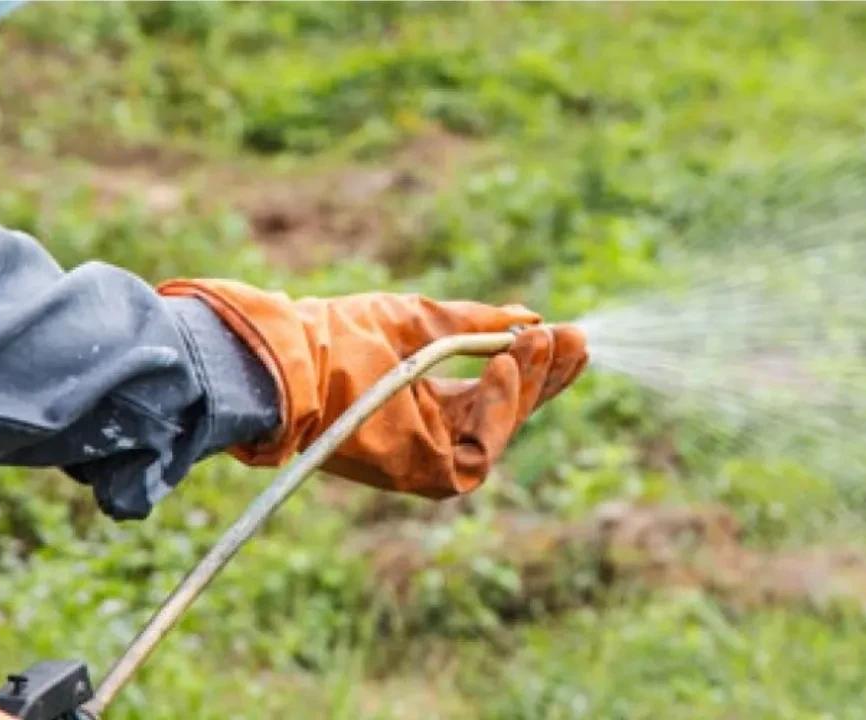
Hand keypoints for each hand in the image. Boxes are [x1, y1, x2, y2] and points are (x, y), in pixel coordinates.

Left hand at [158, 280, 587, 496]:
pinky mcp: (425, 475)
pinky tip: (505, 366)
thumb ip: (476, 326)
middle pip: (511, 412)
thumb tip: (531, 319)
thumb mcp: (420, 320)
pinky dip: (499, 407)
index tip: (567, 334)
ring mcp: (430, 458)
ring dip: (527, 385)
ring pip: (502, 429)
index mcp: (429, 399)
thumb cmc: (339, 337)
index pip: (499, 388)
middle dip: (546, 376)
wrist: (290, 361)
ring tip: (541, 342)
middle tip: (576, 340)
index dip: (536, 365)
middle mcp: (434, 434)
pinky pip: (481, 446)